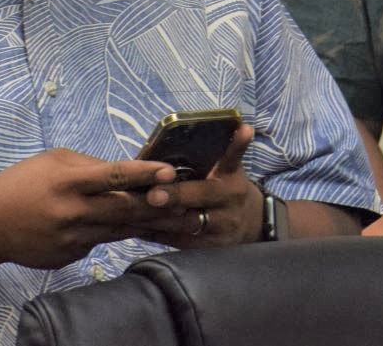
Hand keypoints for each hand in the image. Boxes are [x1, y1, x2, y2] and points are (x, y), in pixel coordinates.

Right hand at [0, 148, 176, 269]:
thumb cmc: (22, 184)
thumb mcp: (54, 161)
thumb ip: (91, 165)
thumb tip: (127, 170)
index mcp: (69, 182)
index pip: (114, 176)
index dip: (144, 174)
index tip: (169, 172)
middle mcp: (73, 212)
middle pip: (125, 209)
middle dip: (160, 205)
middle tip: (191, 201)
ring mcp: (72, 239)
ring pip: (120, 230)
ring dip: (151, 224)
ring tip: (182, 219)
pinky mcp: (70, 256)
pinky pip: (101, 242)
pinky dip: (117, 234)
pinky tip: (139, 229)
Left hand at [137, 122, 263, 247]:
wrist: (250, 224)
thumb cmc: (228, 188)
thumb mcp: (229, 169)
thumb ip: (218, 154)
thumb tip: (202, 135)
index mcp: (232, 177)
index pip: (231, 159)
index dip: (230, 148)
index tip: (218, 141)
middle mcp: (229, 201)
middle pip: (203, 196)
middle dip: (177, 196)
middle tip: (153, 194)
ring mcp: (221, 227)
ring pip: (187, 224)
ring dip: (158, 218)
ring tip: (132, 212)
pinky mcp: (210, 249)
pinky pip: (178, 242)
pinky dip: (155, 234)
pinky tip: (134, 228)